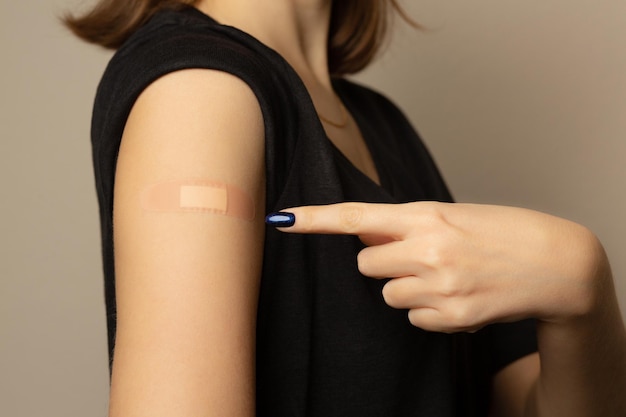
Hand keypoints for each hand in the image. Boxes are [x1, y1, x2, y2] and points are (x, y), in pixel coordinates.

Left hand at [268, 202, 607, 331]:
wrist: (553, 263)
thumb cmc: (499, 231)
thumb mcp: (451, 214)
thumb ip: (404, 224)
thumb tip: (360, 232)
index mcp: (425, 215)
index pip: (356, 216)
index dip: (313, 219)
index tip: (280, 219)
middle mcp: (427, 249)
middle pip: (365, 263)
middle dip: (384, 262)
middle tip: (420, 256)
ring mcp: (439, 285)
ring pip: (388, 294)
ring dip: (408, 288)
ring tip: (447, 276)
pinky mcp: (452, 316)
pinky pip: (414, 318)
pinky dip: (430, 311)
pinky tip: (459, 295)